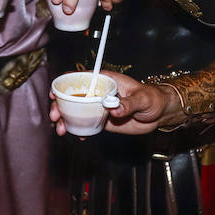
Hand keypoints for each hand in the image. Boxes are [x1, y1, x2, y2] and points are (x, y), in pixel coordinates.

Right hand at [47, 72, 174, 136]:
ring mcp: (99, 108)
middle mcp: (99, 93)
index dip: (64, 84)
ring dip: (65, 120)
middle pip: (73, 96)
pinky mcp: (103, 121)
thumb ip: (128, 104)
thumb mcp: (142, 99)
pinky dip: (79, 130)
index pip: (80, 78)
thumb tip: (113, 109)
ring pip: (76, 112)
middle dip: (60, 105)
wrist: (160, 114)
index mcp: (105, 81)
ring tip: (60, 129)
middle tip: (55, 116)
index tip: (55, 92)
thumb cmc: (153, 99)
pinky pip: (87, 124)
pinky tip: (77, 136)